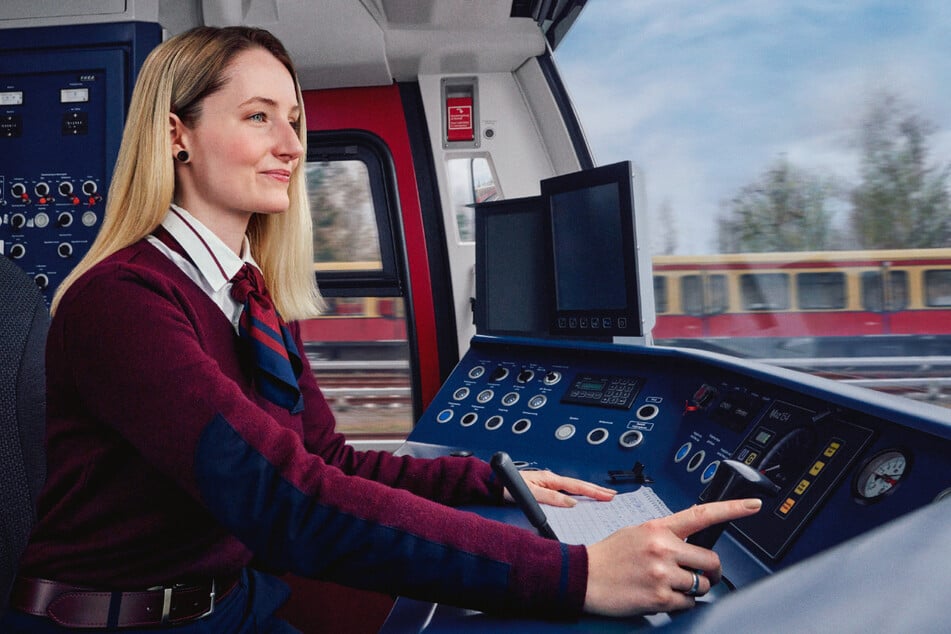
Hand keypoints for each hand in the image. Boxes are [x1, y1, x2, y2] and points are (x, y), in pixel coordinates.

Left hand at [505, 470, 615, 506]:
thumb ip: (550, 498)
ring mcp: (548, 483)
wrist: (494, 484)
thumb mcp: (530, 493)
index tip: (608, 495)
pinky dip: (578, 494)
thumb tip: (571, 503)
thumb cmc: (508, 486)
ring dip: (589, 491)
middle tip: (612, 495)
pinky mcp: (544, 487)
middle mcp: (551, 479)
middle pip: (579, 485)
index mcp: (550, 479)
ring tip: (602, 495)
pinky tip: (581, 498)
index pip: (577, 486)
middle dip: (596, 490)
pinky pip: (566, 491)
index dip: (594, 491)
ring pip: (574, 487)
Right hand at [584, 498, 761, 615]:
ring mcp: (663, 574)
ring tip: (670, 584)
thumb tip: (690, 538)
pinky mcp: (660, 598)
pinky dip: (680, 603)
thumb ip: (666, 533)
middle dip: (710, 571)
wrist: (584, 576)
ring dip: (692, 589)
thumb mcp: (637, 532)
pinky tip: (662, 595)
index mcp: (659, 528)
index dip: (733, 509)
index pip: (703, 514)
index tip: (753, 505)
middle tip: (700, 574)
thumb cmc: (609, 555)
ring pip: (701, 585)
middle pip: (711, 561)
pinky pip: (688, 604)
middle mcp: (664, 548)